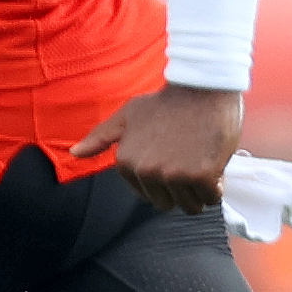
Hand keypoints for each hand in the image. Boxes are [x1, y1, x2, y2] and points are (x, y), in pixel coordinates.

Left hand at [72, 84, 245, 214]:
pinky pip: (211, 198)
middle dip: (182, 189)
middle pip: (170, 204)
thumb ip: (101, 137)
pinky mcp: (200, 175)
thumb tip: (75, 153)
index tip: (173, 156)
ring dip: (201, 189)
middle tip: (189, 159)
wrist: (201, 86)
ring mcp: (173, 174)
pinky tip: (213, 160)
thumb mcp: (128, 116)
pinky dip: (217, 185)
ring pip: (191, 205)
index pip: (150, 197)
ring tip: (200, 158)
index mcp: (127, 163)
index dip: (166, 181)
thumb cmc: (166, 102)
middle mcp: (146, 172)